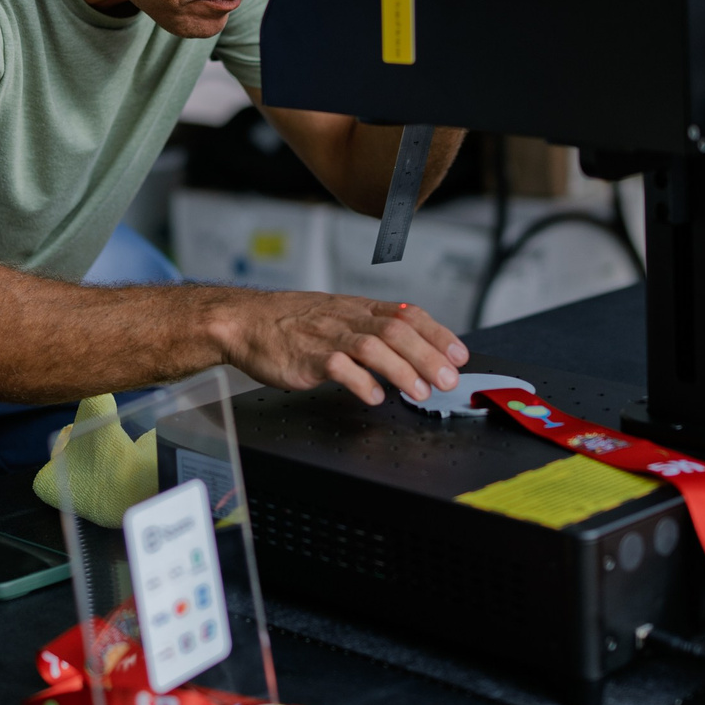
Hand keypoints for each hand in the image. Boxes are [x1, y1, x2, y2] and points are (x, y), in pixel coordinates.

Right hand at [229, 294, 468, 405]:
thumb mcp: (337, 315)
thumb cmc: (291, 323)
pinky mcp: (306, 358)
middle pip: (396, 331)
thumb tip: (410, 346)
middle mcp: (347, 319)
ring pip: (372, 346)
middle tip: (448, 380)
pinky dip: (360, 382)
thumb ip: (371, 328)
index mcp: (358, 308)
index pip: (407, 314)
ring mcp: (327, 337)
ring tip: (420, 392)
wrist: (245, 322)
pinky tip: (374, 396)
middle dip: (428, 355)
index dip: (437, 334)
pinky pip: (338, 367)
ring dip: (401, 370)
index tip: (459, 354)